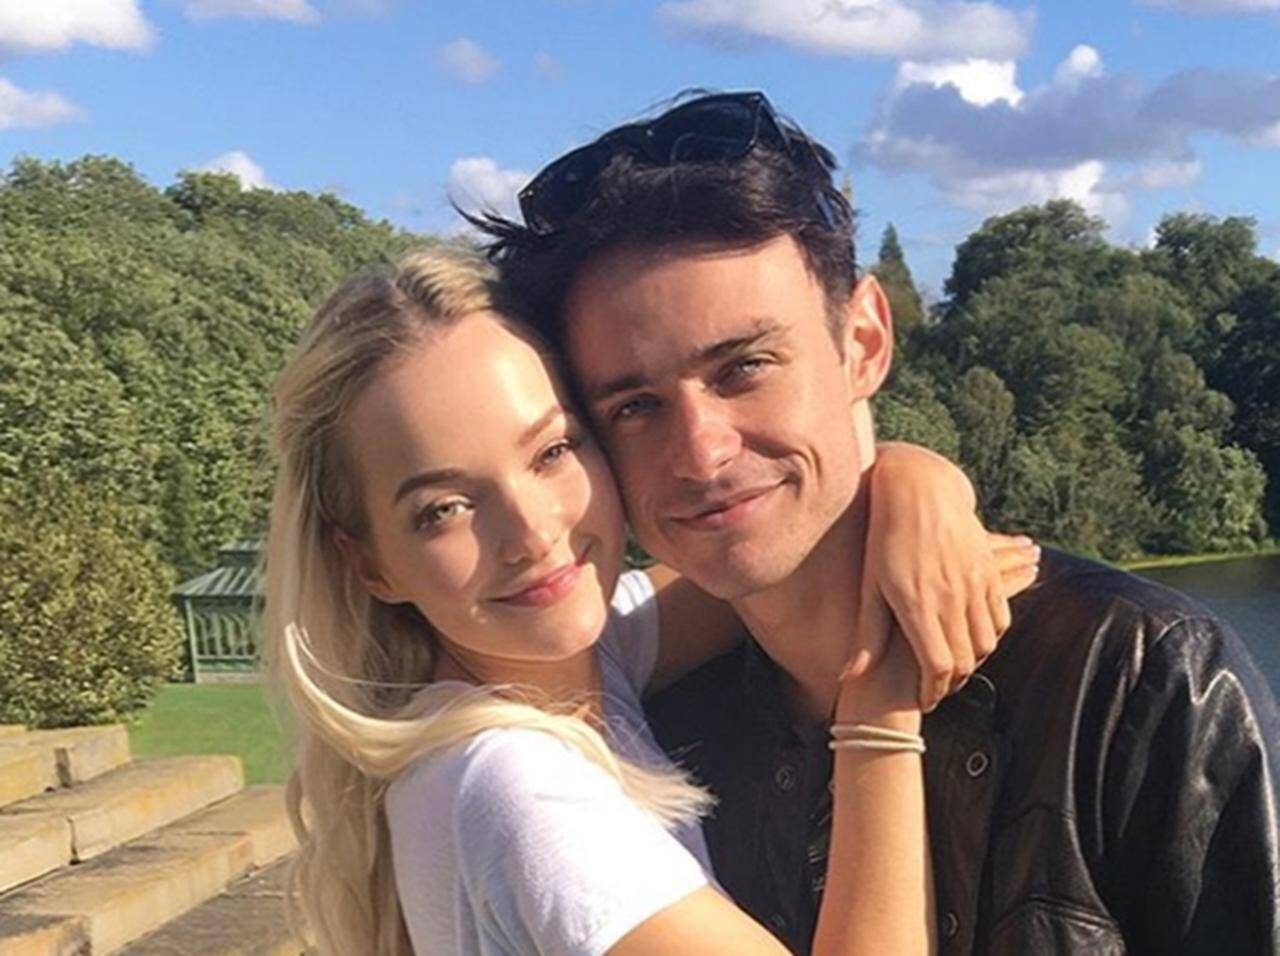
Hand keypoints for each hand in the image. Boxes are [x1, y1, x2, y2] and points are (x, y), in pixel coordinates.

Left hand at [848, 444, 1039, 710]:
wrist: (919, 491)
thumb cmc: (884, 538)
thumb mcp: (870, 586)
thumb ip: (866, 635)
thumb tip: (848, 678)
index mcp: (917, 605)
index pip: (936, 667)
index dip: (933, 691)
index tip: (924, 700)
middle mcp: (950, 598)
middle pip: (964, 660)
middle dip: (952, 682)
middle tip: (939, 689)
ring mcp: (973, 584)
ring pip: (986, 642)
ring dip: (973, 661)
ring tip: (955, 668)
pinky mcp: (987, 571)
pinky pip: (1001, 616)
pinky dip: (992, 636)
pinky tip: (976, 640)